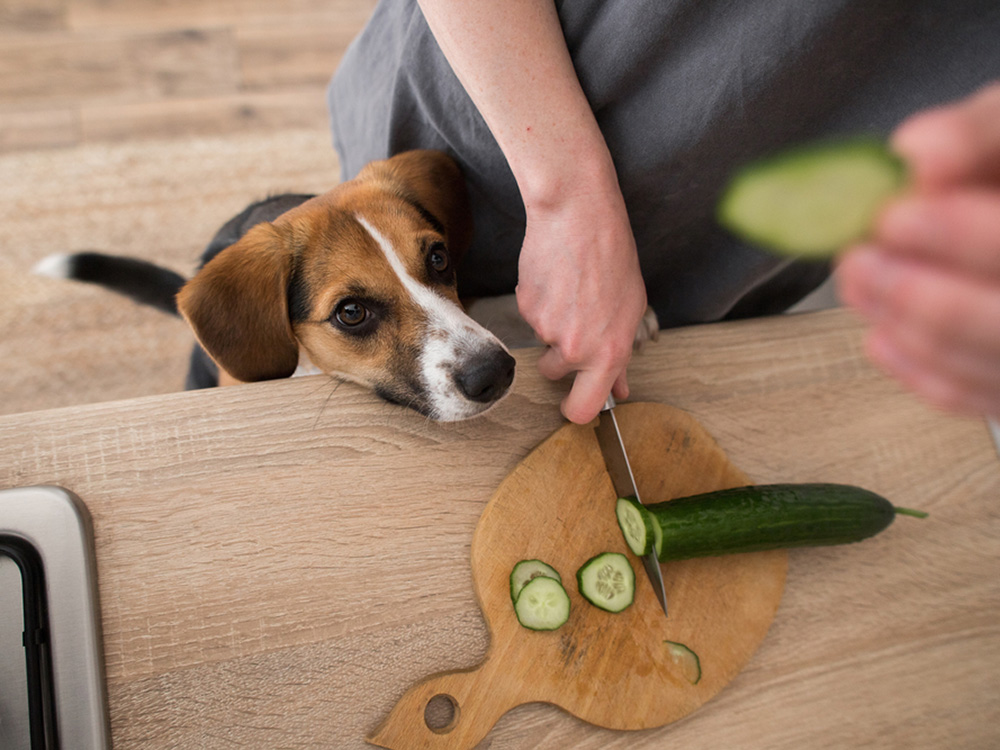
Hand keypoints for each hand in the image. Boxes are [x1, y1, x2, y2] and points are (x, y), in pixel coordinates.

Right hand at [516, 184, 647, 423]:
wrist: (579, 217)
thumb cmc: (613, 258)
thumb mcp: (630, 310)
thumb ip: (621, 356)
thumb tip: (620, 389)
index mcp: (608, 353)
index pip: (583, 408)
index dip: (575, 410)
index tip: (573, 403)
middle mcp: (574, 348)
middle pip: (553, 374)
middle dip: (558, 359)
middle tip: (574, 323)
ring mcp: (546, 329)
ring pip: (542, 340)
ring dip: (551, 324)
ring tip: (570, 290)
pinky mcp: (524, 307)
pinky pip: (530, 315)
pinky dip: (540, 301)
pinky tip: (556, 277)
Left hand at [837, 82, 999, 417]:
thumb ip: (976, 135)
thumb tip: (917, 153)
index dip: (961, 235)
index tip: (894, 215)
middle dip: (921, 294)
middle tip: (859, 259)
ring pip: (987, 362)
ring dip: (907, 326)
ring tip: (857, 282)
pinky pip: (971, 394)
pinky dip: (917, 367)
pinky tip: (880, 333)